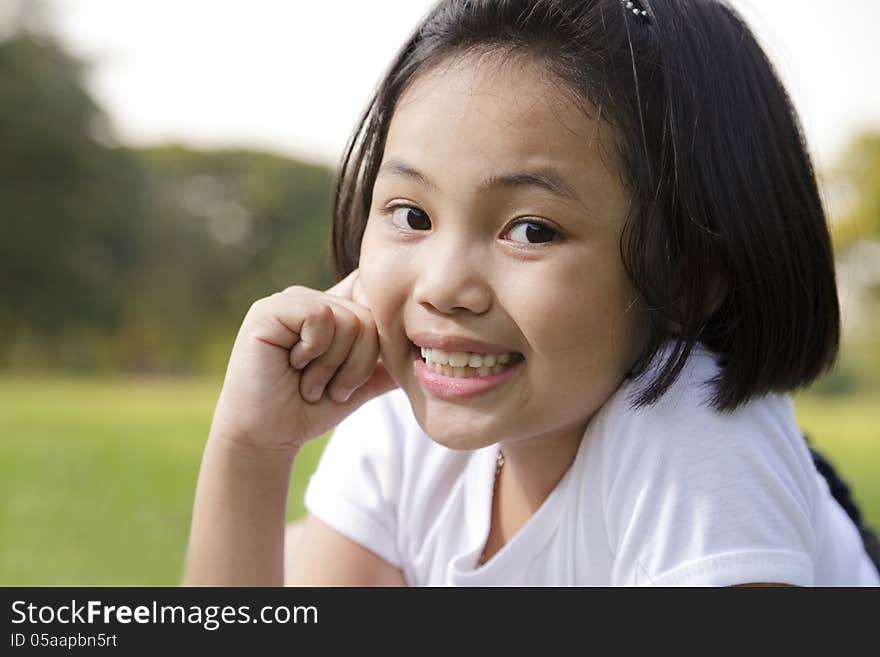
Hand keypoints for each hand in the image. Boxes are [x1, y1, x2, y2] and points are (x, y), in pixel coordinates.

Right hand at [208, 269, 397, 451]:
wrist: (267, 437)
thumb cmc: (308, 411)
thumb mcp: (358, 386)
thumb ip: (385, 366)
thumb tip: (426, 358)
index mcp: (332, 311)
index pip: (373, 295)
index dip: (380, 330)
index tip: (360, 371)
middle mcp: (312, 300)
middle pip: (370, 315)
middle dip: (357, 364)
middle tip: (327, 387)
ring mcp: (289, 301)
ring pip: (350, 319)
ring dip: (334, 365)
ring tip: (309, 382)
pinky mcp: (269, 310)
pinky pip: (321, 317)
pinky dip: (315, 352)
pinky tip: (292, 365)